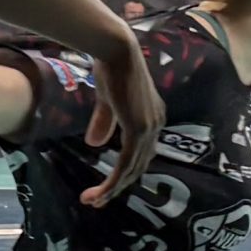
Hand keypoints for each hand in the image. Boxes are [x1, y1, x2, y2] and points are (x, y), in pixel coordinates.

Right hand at [80, 23, 164, 206]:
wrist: (116, 50)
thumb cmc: (110, 67)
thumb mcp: (106, 100)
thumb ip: (104, 122)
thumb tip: (94, 144)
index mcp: (152, 118)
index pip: (141, 153)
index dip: (124, 171)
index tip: (106, 185)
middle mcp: (156, 125)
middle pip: (138, 165)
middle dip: (117, 186)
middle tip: (98, 200)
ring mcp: (149, 128)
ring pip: (131, 169)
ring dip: (111, 188)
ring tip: (93, 200)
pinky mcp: (138, 129)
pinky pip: (125, 162)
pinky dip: (112, 180)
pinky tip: (100, 191)